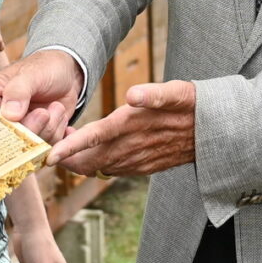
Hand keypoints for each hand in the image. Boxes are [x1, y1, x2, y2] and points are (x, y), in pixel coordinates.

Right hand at [0, 47, 86, 139]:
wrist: (67, 74)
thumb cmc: (45, 67)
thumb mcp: (32, 74)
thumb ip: (19, 91)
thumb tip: (9, 115)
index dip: (2, 125)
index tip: (21, 119)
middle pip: (5, 138)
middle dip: (29, 129)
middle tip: (44, 113)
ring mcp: (14, 128)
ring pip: (25, 146)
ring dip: (46, 130)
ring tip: (56, 108)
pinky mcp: (32, 137)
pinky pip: (41, 148)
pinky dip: (55, 134)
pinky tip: (59, 115)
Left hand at [50, 79, 195, 176]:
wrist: (215, 134)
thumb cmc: (193, 106)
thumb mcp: (178, 92)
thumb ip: (154, 94)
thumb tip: (133, 95)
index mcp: (132, 126)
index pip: (93, 139)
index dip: (69, 148)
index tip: (49, 155)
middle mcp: (131, 148)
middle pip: (87, 161)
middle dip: (64, 159)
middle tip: (46, 145)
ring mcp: (136, 161)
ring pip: (96, 168)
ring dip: (77, 161)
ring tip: (62, 145)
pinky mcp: (141, 167)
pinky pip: (110, 170)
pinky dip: (94, 164)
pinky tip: (89, 151)